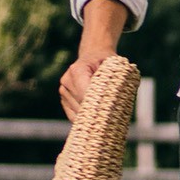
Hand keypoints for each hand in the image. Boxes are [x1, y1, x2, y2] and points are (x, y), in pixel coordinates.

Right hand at [58, 0, 127, 116]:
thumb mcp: (113, 65)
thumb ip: (114, 79)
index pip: (85, 93)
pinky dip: (83, 120)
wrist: (93, 55)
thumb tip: (116, 98)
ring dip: (91, 117)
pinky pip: (72, 115)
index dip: (96, 105)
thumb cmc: (106, 61)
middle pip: (81, 104)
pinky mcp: (64, 99)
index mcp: (77, 70)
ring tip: (105, 121)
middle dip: (96, 112)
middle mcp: (67, 81)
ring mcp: (63, 91)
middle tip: (111, 120)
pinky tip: (94, 123)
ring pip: (77, 111)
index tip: (108, 113)